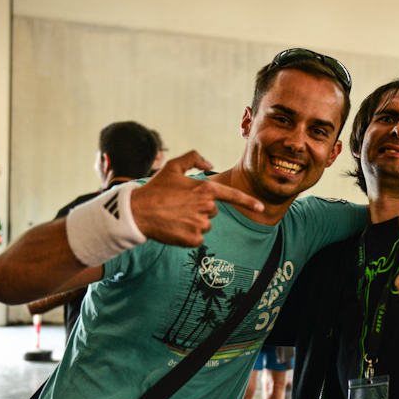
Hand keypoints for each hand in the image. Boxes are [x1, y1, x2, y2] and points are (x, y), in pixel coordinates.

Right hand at [130, 150, 263, 246]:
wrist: (137, 212)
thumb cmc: (155, 189)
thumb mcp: (173, 167)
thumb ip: (194, 158)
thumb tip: (211, 164)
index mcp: (205, 189)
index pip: (232, 196)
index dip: (248, 201)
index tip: (261, 207)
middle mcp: (206, 207)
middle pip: (212, 211)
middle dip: (200, 209)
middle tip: (179, 206)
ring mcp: (200, 224)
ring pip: (205, 225)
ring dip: (194, 222)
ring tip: (175, 216)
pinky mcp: (193, 239)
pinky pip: (197, 238)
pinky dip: (188, 235)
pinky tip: (174, 228)